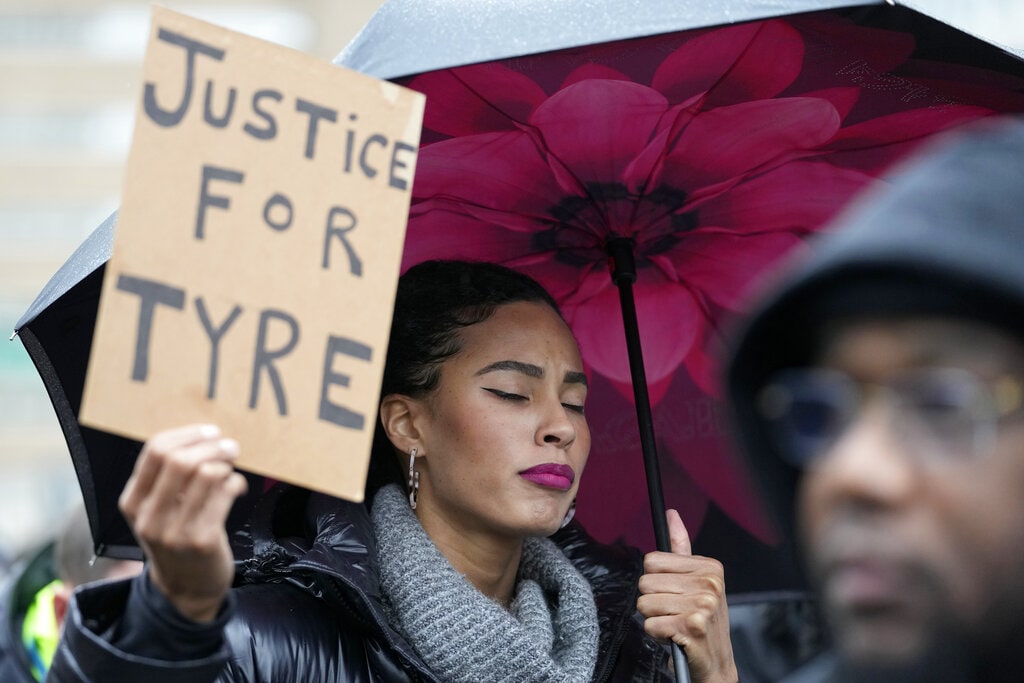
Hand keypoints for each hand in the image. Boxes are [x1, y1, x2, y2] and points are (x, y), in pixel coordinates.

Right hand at [119, 424, 247, 622]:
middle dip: (212, 445)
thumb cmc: (177, 537)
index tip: (209, 432)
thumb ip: (167, 478)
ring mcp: (174, 531)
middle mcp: (148, 516)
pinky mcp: (202, 540)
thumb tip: (200, 435)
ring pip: (206, 473)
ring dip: (226, 463)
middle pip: (180, 459)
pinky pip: (225, 493)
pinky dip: (236, 483)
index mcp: (133, 502)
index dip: (187, 434)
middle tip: (230, 446)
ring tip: (232, 468)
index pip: (154, 451)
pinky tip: (237, 488)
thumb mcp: (158, 510)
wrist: (186, 589)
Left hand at [638, 510, 737, 682]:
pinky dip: (656, 634)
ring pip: (644, 603)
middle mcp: (710, 583)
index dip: (656, 581)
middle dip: (652, 601)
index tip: (674, 593)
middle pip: (645, 582)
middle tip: (673, 613)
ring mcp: (703, 605)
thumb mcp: (695, 582)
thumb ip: (681, 549)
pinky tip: (674, 638)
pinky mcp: (692, 626)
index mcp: (710, 568)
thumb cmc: (702, 622)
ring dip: (653, 619)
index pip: (652, 560)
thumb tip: (671, 515)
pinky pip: (649, 624)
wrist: (716, 665)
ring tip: (674, 625)